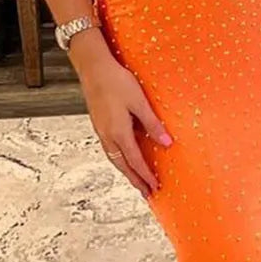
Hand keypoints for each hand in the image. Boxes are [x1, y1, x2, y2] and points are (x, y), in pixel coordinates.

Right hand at [74, 42, 173, 198]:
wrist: (93, 68)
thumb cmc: (117, 81)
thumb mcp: (139, 102)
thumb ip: (152, 124)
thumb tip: (167, 143)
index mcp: (119, 132)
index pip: (135, 161)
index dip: (146, 175)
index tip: (155, 186)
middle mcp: (108, 135)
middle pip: (123, 165)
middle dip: (135, 180)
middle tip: (146, 193)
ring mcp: (101, 131)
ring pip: (114, 159)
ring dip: (126, 172)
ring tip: (136, 180)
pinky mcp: (99, 124)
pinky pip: (110, 150)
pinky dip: (119, 160)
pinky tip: (124, 157)